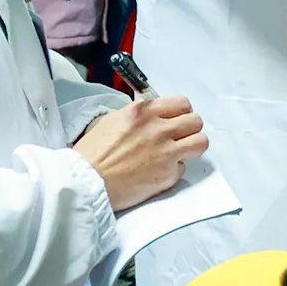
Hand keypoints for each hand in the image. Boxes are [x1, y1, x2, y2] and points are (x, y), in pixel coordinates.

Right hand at [71, 94, 206, 210]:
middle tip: (178, 137)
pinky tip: (158, 171)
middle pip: (195, 120)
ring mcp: (166, 151)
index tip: (177, 119)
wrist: (86, 182)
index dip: (181, 112)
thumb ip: (136, 114)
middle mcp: (158, 127)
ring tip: (179, 152)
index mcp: (143, 111)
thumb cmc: (92, 154)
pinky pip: (184, 166)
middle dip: (189, 128)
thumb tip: (150, 114)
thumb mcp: (110, 120)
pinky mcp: (169, 173)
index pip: (181, 103)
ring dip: (192, 146)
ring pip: (200, 141)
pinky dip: (175, 169)